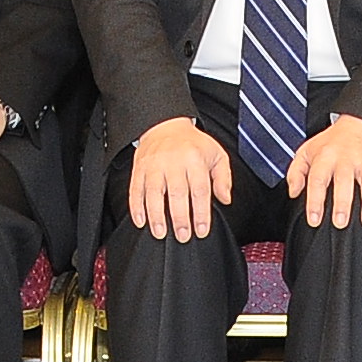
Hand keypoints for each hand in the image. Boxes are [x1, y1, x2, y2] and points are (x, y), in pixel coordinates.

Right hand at [126, 114, 227, 238]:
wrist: (165, 125)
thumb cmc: (192, 144)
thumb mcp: (216, 154)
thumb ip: (223, 178)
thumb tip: (225, 199)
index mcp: (195, 159)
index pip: (200, 190)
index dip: (201, 212)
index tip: (202, 230)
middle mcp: (173, 162)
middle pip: (177, 193)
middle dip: (179, 218)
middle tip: (183, 236)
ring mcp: (154, 165)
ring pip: (154, 192)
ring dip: (156, 215)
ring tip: (160, 232)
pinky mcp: (139, 168)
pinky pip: (135, 189)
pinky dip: (136, 207)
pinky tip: (140, 221)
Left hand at [287, 114, 361, 226]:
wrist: (360, 123)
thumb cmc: (331, 142)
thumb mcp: (306, 151)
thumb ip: (296, 173)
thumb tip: (294, 193)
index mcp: (325, 156)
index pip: (317, 179)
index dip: (315, 201)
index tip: (314, 219)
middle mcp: (346, 157)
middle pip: (344, 180)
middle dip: (343, 203)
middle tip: (341, 222)